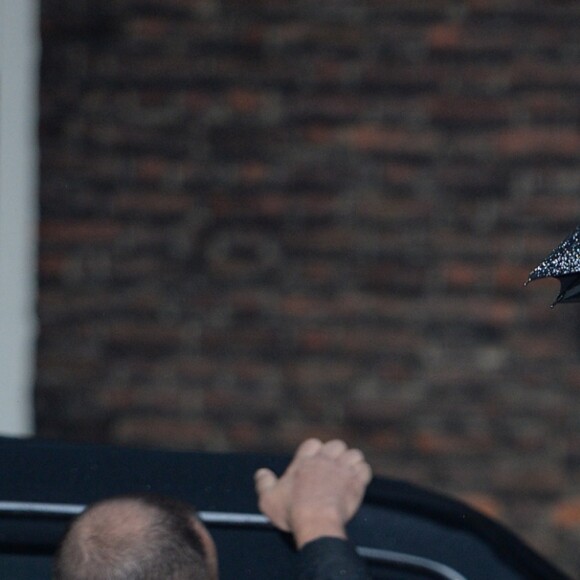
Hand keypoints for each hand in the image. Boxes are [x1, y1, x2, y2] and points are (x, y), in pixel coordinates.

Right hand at [254, 438, 371, 547]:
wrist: (316, 522)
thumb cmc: (291, 511)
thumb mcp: (268, 499)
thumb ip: (263, 483)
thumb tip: (260, 472)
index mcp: (304, 461)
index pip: (313, 443)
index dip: (315, 450)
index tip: (314, 462)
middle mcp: (324, 460)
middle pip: (336, 445)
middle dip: (336, 454)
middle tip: (333, 469)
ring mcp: (342, 469)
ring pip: (354, 454)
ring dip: (352, 462)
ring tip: (347, 475)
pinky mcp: (356, 482)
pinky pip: (365, 469)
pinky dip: (362, 474)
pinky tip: (357, 483)